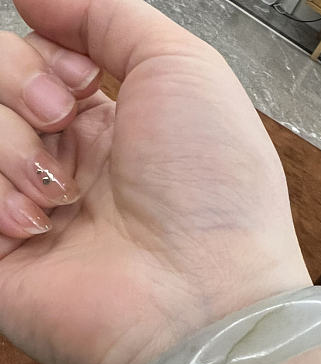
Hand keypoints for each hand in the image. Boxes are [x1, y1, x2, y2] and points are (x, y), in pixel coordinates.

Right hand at [0, 0, 310, 363]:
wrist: (205, 294)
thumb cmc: (214, 191)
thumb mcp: (184, 68)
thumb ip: (108, 17)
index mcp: (109, 126)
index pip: (31, 60)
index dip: (42, 56)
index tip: (83, 78)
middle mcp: (66, 167)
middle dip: (19, 86)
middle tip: (64, 120)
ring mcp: (32, 213)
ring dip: (10, 147)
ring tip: (62, 193)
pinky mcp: (2, 262)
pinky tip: (40, 228)